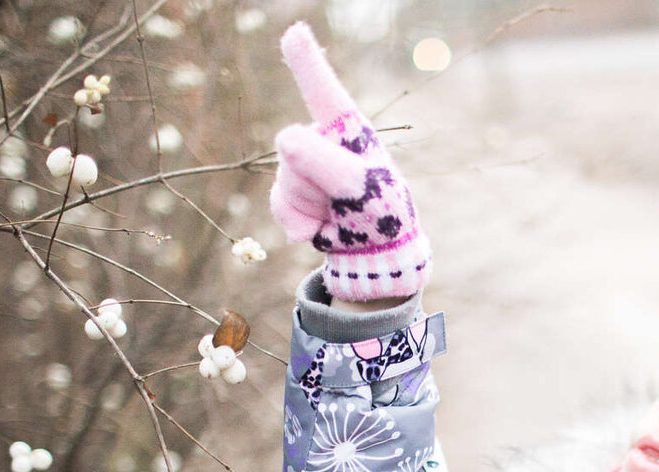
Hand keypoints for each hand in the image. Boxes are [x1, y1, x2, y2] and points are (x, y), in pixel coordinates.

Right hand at [270, 22, 431, 301]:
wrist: (375, 252)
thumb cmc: (381, 210)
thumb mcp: (360, 187)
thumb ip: (325, 162)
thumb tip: (285, 139)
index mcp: (346, 128)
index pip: (323, 89)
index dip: (307, 61)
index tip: (294, 31)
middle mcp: (322, 139)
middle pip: (292, 149)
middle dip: (315, 182)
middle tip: (345, 200)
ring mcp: (304, 166)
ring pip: (284, 178)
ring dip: (309, 205)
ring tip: (338, 213)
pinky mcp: (292, 193)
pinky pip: (277, 203)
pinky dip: (297, 222)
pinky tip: (318, 229)